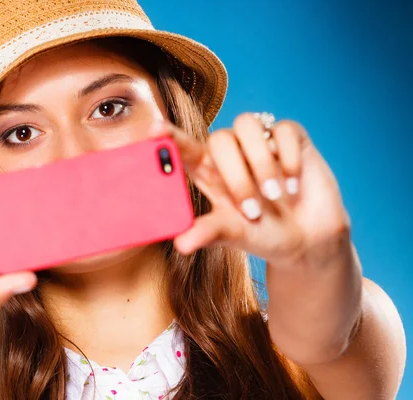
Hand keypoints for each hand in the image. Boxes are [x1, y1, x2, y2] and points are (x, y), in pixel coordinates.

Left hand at [151, 113, 350, 266]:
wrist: (306, 239)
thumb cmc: (261, 233)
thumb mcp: (232, 235)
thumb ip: (207, 233)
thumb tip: (180, 243)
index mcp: (208, 171)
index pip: (184, 147)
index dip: (169, 135)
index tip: (154, 129)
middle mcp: (231, 151)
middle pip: (219, 138)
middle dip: (236, 176)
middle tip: (252, 211)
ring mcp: (260, 142)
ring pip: (247, 125)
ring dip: (261, 163)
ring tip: (276, 196)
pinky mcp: (291, 138)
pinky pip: (284, 129)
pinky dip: (288, 158)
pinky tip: (293, 184)